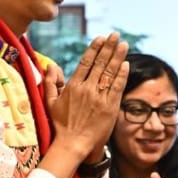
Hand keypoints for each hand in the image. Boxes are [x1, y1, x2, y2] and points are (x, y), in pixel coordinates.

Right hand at [45, 31, 128, 161]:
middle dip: (109, 47)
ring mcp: (99, 97)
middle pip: (100, 63)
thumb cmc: (61, 124)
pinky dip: (122, 75)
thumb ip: (51, 83)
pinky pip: (117, 87)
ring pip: (110, 73)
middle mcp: (87, 89)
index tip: (101, 38)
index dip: (95, 48)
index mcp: (73, 86)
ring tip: (124, 44)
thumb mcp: (50, 102)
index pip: (86, 62)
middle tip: (115, 35)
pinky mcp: (109, 107)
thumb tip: (51, 66)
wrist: (72, 143)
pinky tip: (126, 64)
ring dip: (118, 57)